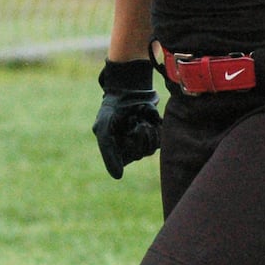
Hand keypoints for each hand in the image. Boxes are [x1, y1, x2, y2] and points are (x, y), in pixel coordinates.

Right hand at [93, 59, 161, 178]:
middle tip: (135, 121)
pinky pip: (161, 138)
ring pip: (152, 147)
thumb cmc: (112, 108)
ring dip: (149, 129)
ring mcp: (143, 140)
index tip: (129, 130)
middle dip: (140, 136)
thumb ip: (108, 152)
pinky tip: (150, 116)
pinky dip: (157, 125)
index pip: (124, 160)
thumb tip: (118, 177)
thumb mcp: (103, 128)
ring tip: (142, 116)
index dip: (129, 146)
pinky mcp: (156, 132)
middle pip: (140, 153)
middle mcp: (129, 147)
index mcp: (114, 149)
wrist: (128, 87)